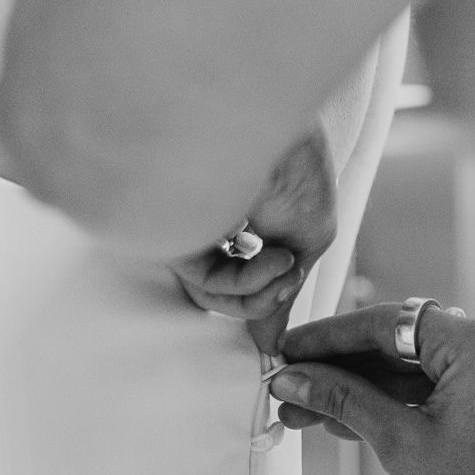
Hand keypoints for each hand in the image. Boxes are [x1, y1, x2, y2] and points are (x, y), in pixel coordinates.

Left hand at [172, 129, 336, 353]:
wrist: (281, 126)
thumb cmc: (297, 165)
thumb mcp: (304, 238)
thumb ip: (281, 292)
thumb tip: (270, 347)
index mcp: (224, 213)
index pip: (233, 274)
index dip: (264, 292)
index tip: (286, 288)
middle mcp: (196, 221)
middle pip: (220, 294)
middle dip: (265, 299)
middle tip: (288, 278)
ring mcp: (181, 229)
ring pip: (211, 298)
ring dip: (262, 293)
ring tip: (285, 264)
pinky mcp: (170, 235)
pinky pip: (207, 285)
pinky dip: (249, 284)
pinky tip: (277, 258)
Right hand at [269, 305, 474, 474]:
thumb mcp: (400, 445)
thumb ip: (344, 401)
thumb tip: (296, 378)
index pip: (386, 324)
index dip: (327, 338)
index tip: (288, 349)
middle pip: (398, 345)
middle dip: (339, 369)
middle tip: (289, 384)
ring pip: (412, 371)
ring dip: (360, 391)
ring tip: (304, 410)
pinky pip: (433, 392)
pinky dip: (393, 405)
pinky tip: (345, 421)